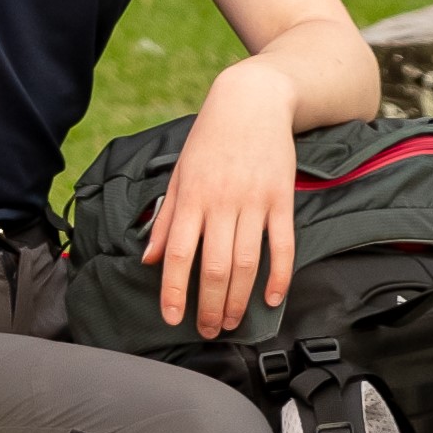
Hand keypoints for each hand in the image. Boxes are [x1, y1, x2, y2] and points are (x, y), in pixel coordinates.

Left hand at [146, 60, 302, 338]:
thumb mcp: (178, 174)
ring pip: (247, 263)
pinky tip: (273, 299)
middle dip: (209, 305)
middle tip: (207, 330)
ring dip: (238, 299)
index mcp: (191, 198)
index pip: (179, 254)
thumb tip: (150, 259)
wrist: (252, 102)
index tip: (172, 318)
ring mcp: (254, 202)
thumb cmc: (209, 140)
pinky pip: (283, 245)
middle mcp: (222, 203)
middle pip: (215, 267)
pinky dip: (280, 276)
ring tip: (231, 322)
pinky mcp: (282, 200)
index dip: (175, 290)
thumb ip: (165, 220)